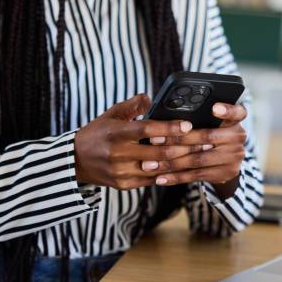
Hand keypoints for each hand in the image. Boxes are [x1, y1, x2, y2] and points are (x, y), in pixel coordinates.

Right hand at [74, 94, 203, 189]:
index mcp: (116, 133)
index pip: (147, 130)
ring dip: (182, 162)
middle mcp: (119, 154)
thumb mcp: (111, 114)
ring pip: (159, 169)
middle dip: (186, 147)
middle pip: (160, 153)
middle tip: (206, 141)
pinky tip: (185, 168)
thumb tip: (150, 98)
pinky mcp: (124, 184)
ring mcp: (122, 171)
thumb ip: (132, 105)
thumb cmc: (97, 133)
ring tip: (201, 155)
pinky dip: (170, 174)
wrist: (74, 161)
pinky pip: (153, 180)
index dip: (169, 128)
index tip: (188, 125)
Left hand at [149, 103, 247, 198]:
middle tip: (154, 139)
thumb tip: (164, 116)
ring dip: (171, 162)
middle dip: (176, 139)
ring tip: (151, 163)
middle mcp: (238, 137)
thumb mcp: (212, 122)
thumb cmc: (211, 135)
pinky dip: (176, 177)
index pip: (237, 112)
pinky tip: (160, 178)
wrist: (227, 162)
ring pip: (198, 159)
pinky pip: (196, 175)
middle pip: (206, 137)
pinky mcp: (225, 173)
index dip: (227, 110)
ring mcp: (233, 157)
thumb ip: (198, 117)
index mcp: (235, 120)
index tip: (214, 108)